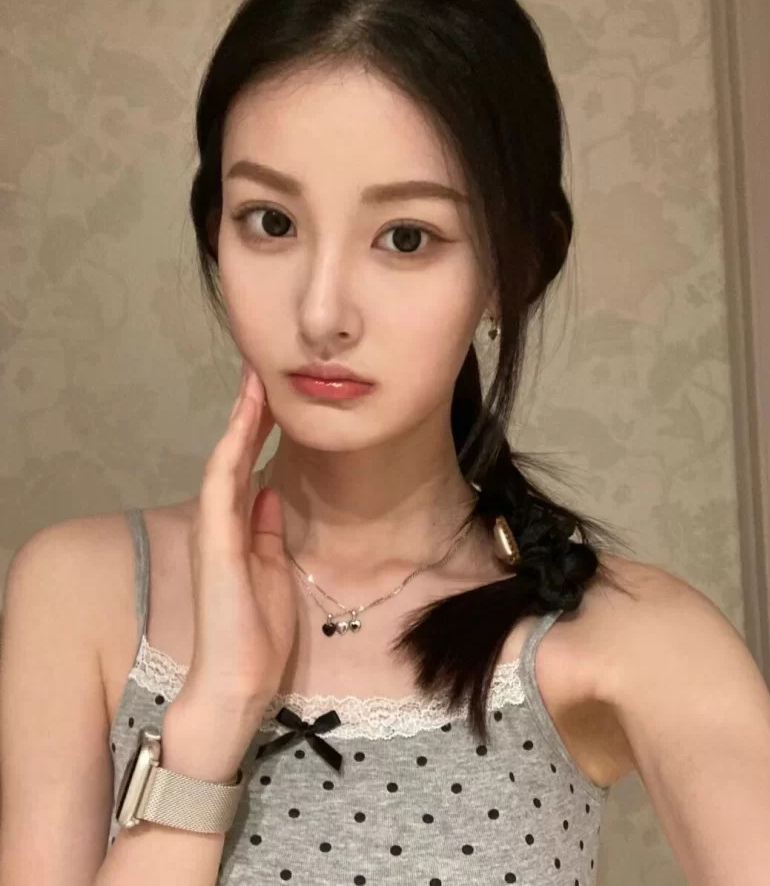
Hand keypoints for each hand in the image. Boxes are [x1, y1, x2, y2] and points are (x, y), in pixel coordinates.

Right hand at [181, 359, 297, 717]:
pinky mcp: (215, 541)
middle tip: (261, 371)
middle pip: (232, 456)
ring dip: (239, 420)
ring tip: (255, 380)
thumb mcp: (273, 570)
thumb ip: (267, 532)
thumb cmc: (256, 632)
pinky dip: (232, 449)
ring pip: (223, 461)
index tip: (273, 395)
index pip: (246, 469)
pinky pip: (221, 485)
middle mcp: (221, 523)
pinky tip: (245, 419)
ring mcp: (214, 530)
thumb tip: (269, 493)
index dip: (257, 430)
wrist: (237, 680)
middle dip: (247, 413)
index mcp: (238, 530)